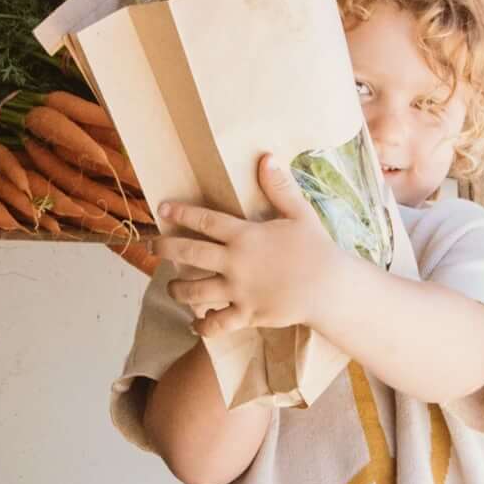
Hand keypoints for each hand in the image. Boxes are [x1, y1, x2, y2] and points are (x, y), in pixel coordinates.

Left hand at [161, 154, 337, 341]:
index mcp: (245, 235)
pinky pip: (218, 324)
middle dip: (165, 249)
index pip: (204, 220)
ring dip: (177, 289)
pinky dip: (204, 326)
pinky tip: (195, 323)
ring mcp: (239, 291)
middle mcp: (235, 263)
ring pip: (195, 291)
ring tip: (171, 287)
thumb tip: (266, 157)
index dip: (180, 214)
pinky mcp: (247, 314)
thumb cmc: (316, 248)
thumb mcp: (300, 213)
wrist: (331, 288)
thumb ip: (279, 187)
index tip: (162, 209)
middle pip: (189, 253)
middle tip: (152, 247)